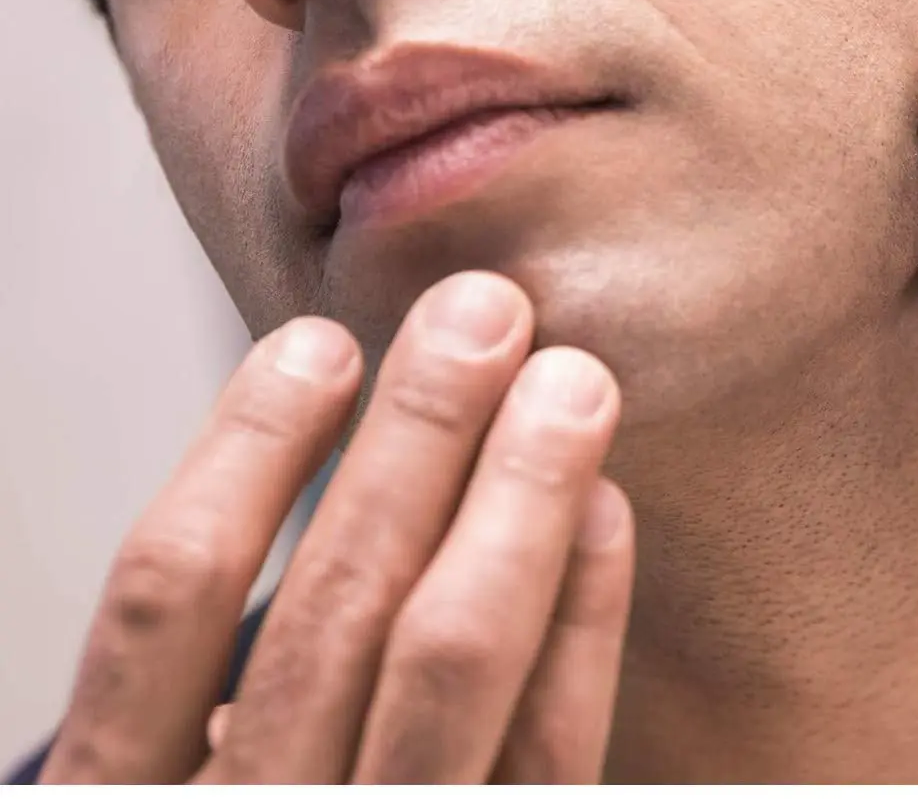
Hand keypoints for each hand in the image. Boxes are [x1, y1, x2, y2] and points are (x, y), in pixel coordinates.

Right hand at [39, 271, 635, 782]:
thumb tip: (281, 475)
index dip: (244, 455)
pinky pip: (553, 747)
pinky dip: (584, 623)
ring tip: (567, 381)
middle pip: (332, 608)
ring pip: (447, 663)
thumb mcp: (164, 785)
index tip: (321, 345)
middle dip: (418, 442)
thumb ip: (189, 696)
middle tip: (485, 312)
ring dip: (516, 501)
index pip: (164, 601)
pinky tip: (606, 513)